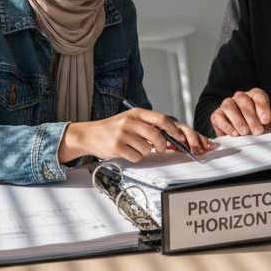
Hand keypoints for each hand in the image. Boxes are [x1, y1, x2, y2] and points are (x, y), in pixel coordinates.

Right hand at [60, 107, 214, 162]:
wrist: (89, 134)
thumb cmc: (113, 128)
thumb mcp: (130, 120)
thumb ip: (147, 125)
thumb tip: (169, 136)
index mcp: (137, 113)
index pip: (162, 119)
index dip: (174, 129)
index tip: (181, 137)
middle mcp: (131, 121)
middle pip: (157, 135)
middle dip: (162, 145)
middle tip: (160, 148)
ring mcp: (123, 134)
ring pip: (147, 149)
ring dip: (144, 152)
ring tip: (133, 147)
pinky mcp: (118, 146)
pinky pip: (137, 156)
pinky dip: (135, 157)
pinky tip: (126, 152)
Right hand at [209, 87, 270, 136]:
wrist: (239, 130)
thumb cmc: (258, 124)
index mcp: (255, 95)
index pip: (259, 96)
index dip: (263, 107)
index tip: (267, 120)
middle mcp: (240, 97)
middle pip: (244, 102)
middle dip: (251, 117)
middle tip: (258, 131)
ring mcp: (227, 104)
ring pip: (230, 106)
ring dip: (237, 120)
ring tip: (244, 132)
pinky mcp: (217, 114)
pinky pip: (219, 116)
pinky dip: (226, 125)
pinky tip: (233, 134)